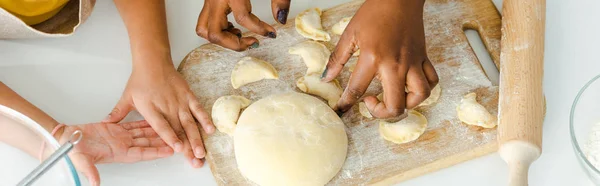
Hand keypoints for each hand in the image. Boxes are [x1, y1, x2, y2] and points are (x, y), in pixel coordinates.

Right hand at [57, 121, 173, 185]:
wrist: (64, 138)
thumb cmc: (71, 150)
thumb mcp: (80, 161)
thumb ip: (89, 171)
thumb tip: (94, 184)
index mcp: (118, 153)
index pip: (142, 153)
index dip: (156, 152)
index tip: (169, 150)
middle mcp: (122, 146)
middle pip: (148, 143)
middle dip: (163, 141)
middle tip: (178, 138)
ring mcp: (120, 137)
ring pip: (143, 133)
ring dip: (157, 131)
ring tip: (171, 127)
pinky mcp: (115, 128)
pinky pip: (133, 125)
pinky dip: (144, 122)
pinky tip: (154, 120)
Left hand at [103, 61, 214, 167]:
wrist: (153, 61)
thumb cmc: (140, 80)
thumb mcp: (126, 97)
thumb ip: (118, 112)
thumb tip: (105, 123)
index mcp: (150, 108)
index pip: (162, 126)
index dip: (170, 137)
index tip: (177, 148)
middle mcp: (167, 106)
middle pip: (179, 129)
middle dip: (188, 147)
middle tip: (195, 160)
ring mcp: (179, 101)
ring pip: (190, 123)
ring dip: (197, 138)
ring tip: (202, 152)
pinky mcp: (188, 96)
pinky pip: (198, 109)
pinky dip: (205, 119)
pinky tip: (210, 130)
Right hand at [195, 0, 290, 50]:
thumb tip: (280, 18)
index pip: (243, 19)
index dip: (259, 30)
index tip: (271, 33)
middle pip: (215, 32)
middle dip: (234, 43)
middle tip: (252, 41)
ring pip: (203, 30)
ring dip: (222, 39)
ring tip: (240, 35)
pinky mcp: (208, 0)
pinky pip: (204, 21)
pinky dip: (217, 30)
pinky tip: (233, 26)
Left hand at [322, 0, 438, 118]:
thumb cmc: (374, 12)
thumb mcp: (350, 33)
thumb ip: (337, 58)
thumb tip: (326, 78)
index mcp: (373, 58)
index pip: (357, 90)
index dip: (346, 104)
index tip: (340, 109)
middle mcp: (395, 65)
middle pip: (395, 105)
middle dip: (381, 113)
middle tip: (370, 103)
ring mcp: (413, 62)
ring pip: (419, 97)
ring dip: (406, 104)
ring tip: (393, 97)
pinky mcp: (423, 57)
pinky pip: (432, 80)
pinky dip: (423, 88)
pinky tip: (409, 86)